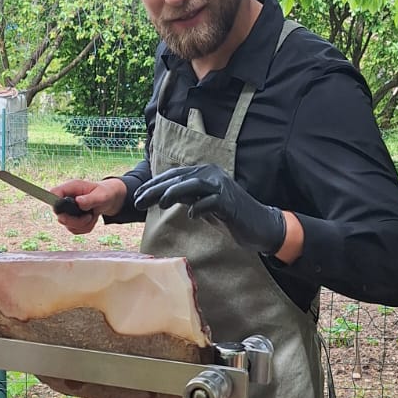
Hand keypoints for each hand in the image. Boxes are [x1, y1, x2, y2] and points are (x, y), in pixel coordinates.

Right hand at [51, 178, 125, 235]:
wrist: (109, 200)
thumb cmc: (105, 193)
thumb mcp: (101, 195)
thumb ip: (90, 199)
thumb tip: (78, 202)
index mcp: (71, 188)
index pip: (54, 193)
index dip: (57, 202)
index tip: (71, 209)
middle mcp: (66, 199)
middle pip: (60, 215)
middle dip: (76, 221)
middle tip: (89, 216)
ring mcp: (67, 211)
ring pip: (68, 225)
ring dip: (83, 225)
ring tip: (92, 216)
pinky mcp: (72, 221)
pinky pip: (75, 230)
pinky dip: (85, 228)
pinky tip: (91, 219)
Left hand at [132, 163, 286, 255]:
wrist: (259, 225)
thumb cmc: (229, 215)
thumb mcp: (203, 203)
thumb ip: (187, 196)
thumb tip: (162, 196)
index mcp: (204, 173)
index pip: (173, 176)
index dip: (154, 185)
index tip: (137, 197)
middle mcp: (211, 175)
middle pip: (178, 179)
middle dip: (156, 189)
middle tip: (139, 201)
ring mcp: (221, 187)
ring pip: (192, 185)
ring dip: (173, 193)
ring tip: (158, 204)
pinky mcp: (230, 202)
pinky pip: (210, 202)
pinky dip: (200, 208)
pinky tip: (192, 215)